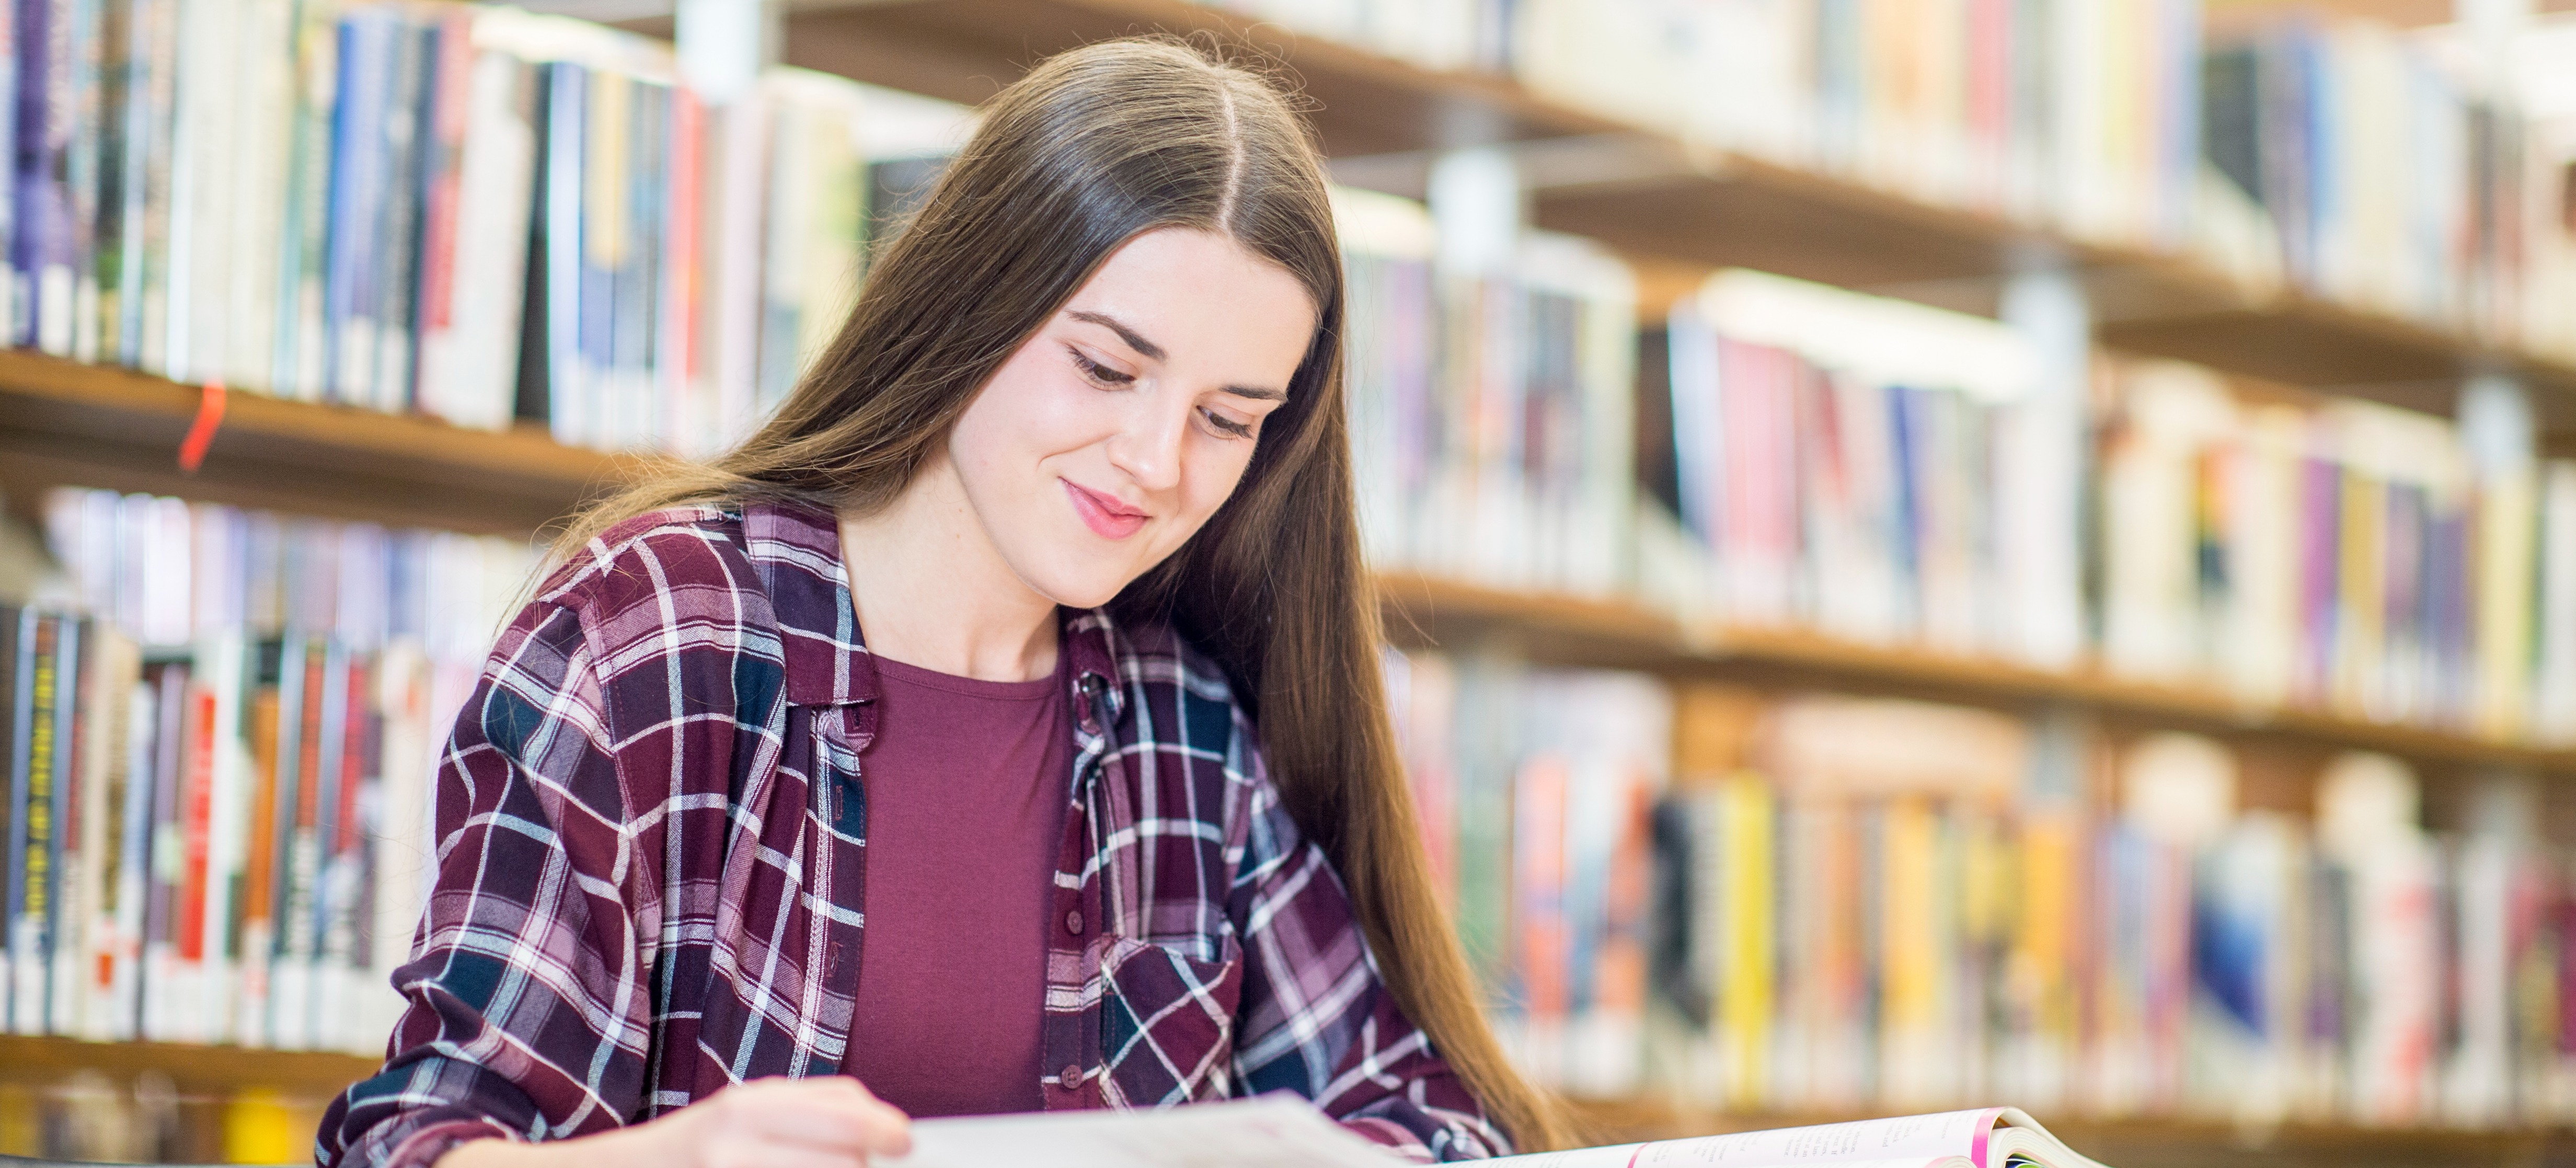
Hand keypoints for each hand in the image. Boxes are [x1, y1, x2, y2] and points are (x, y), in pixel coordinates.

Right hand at [436, 1077, 912, 1167]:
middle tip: (849, 1165)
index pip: (848, 1119)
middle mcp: (732, 1151)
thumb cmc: (691, 1149)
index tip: (903, 1142)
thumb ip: (821, 1108)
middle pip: (843, 1165)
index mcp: (746, 1109)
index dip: (889, 1134)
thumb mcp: (749, 1110)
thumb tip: (892, 1127)